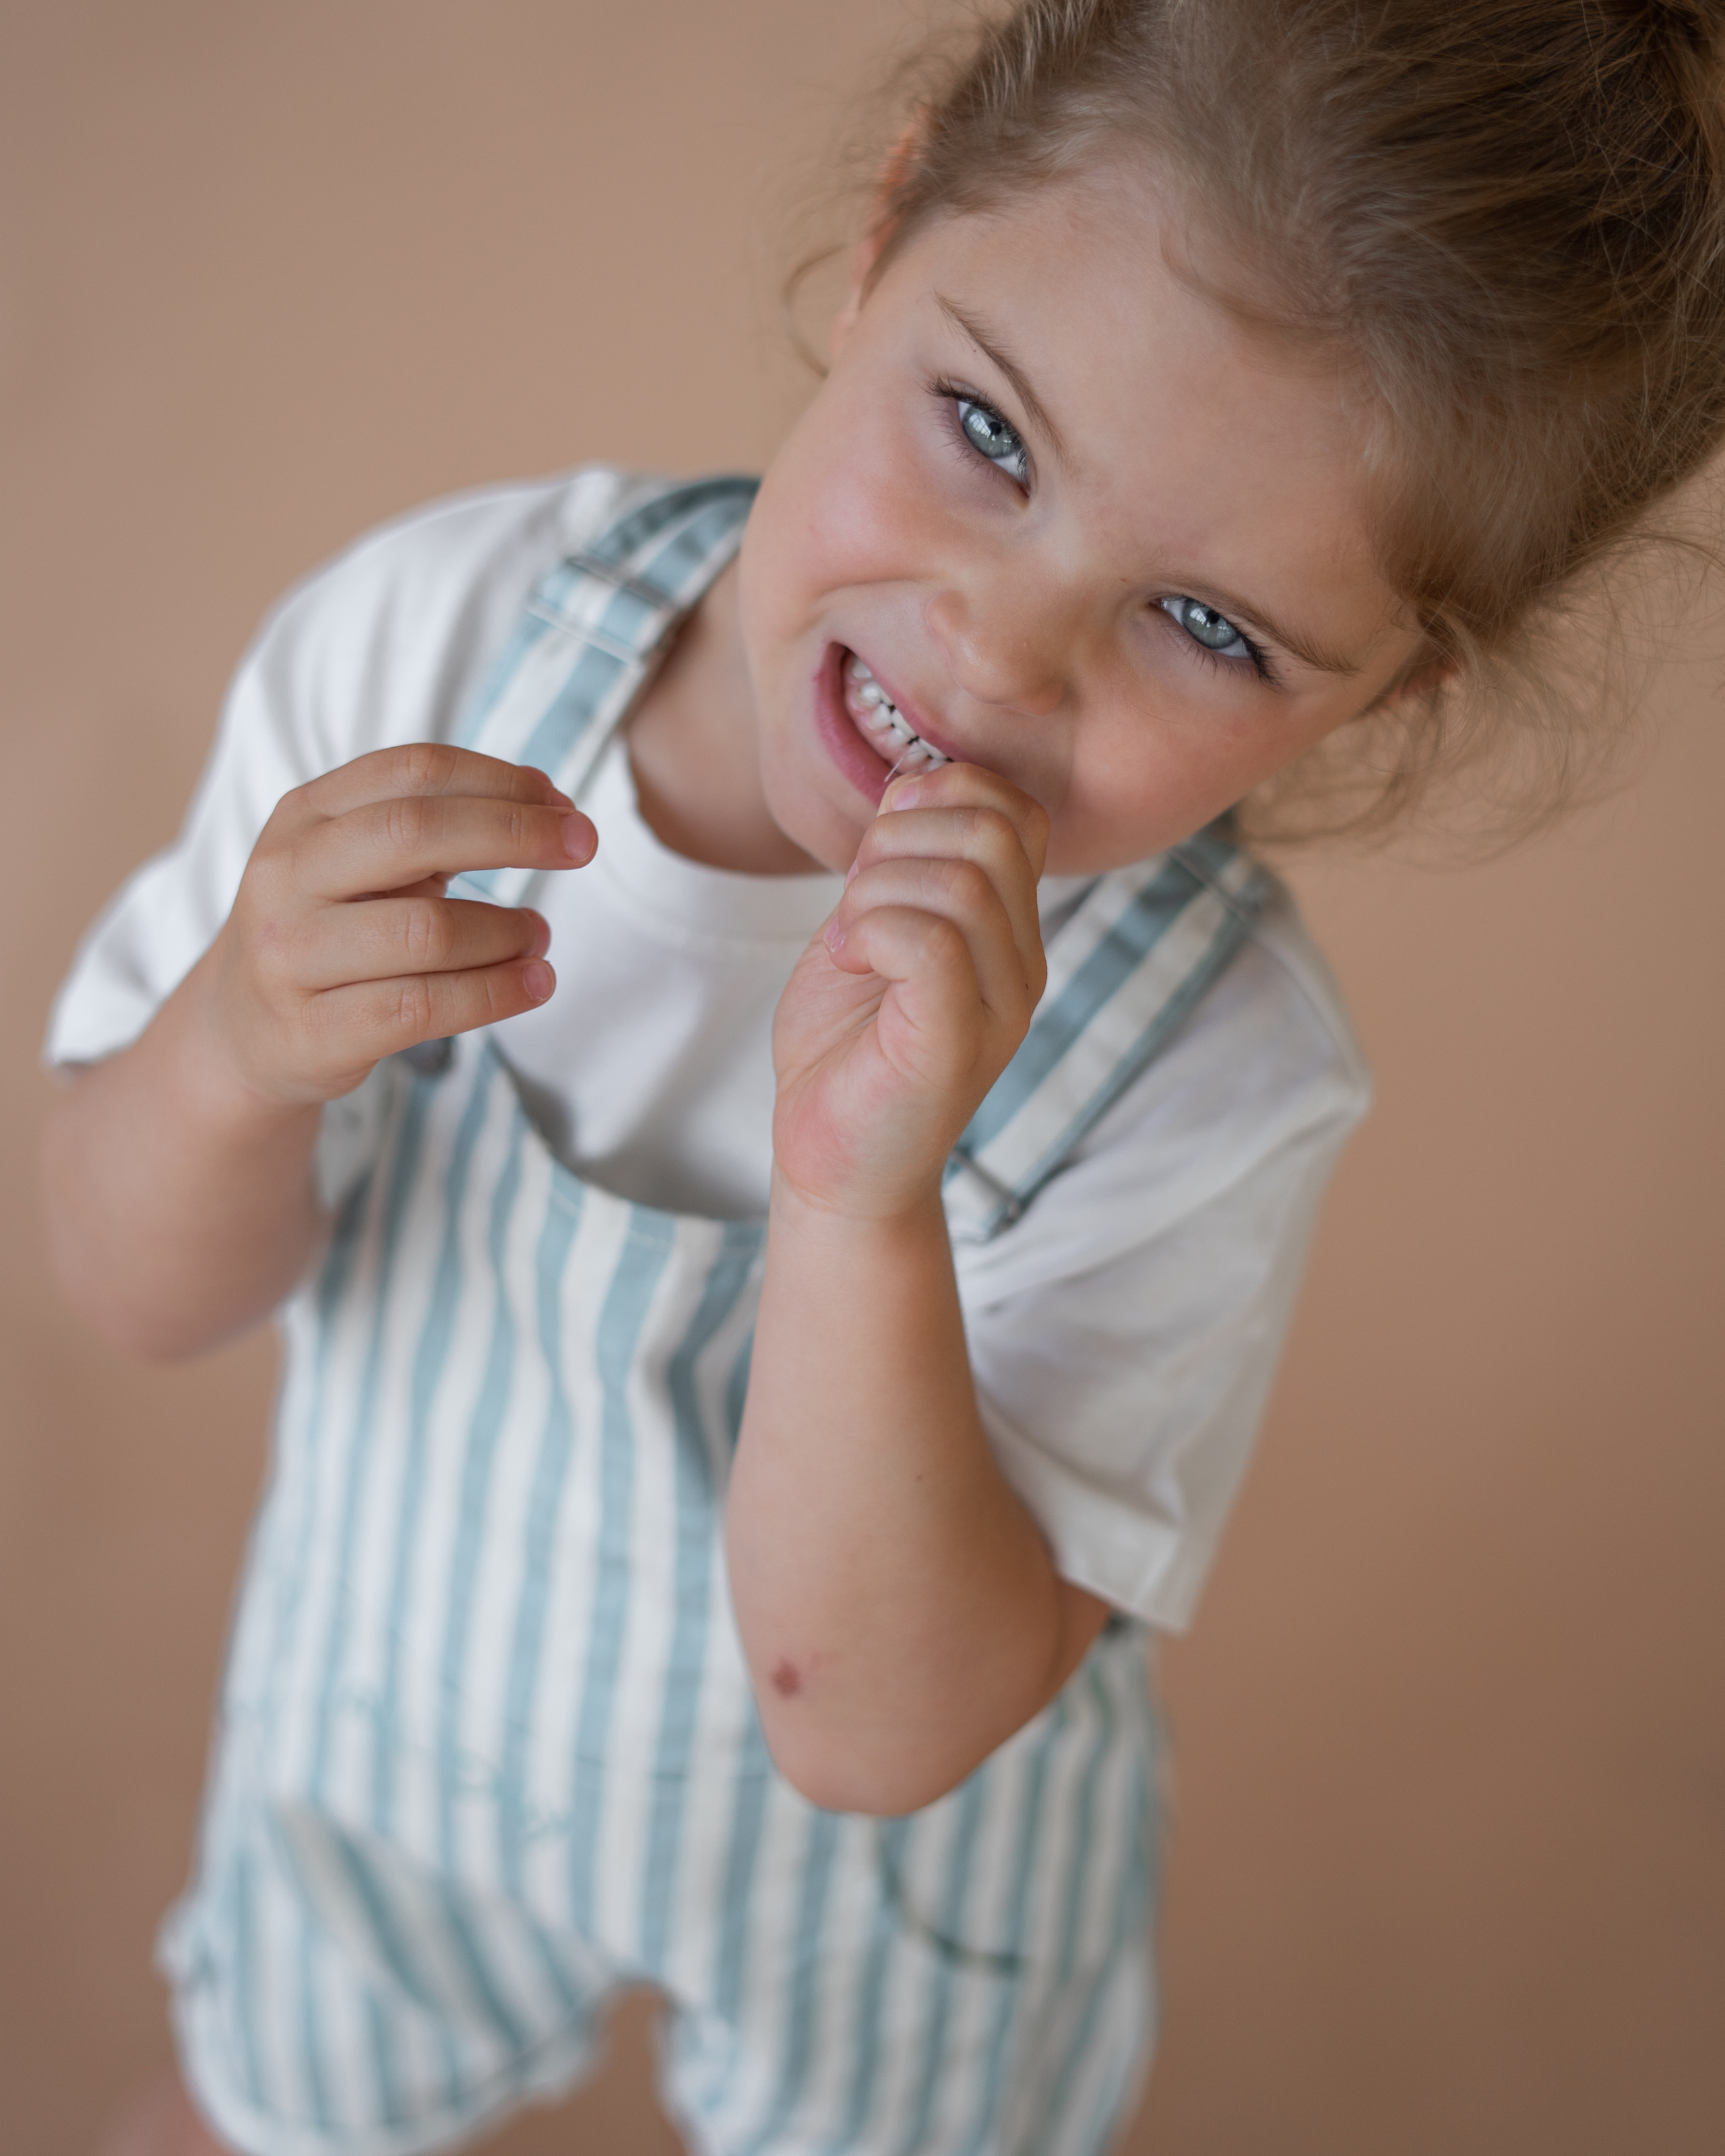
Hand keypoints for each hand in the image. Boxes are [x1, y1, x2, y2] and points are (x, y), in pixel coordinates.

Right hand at [204, 742, 594, 1107]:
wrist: (242, 1030)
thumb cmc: (330, 930)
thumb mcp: (364, 862)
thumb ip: (440, 825)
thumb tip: (547, 796)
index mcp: (302, 815)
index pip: (413, 771)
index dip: (499, 780)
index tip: (563, 803)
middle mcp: (285, 877)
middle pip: (416, 833)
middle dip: (515, 833)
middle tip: (582, 846)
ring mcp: (290, 958)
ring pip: (427, 932)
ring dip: (507, 931)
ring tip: (540, 937)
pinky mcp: (312, 1032)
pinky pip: (425, 1008)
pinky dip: (496, 994)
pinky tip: (534, 984)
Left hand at [771, 762, 1047, 1219]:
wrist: (833, 1165)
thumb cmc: (845, 1049)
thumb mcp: (870, 928)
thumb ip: (900, 864)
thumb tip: (909, 785)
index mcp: (1009, 929)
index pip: (1016, 810)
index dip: (939, 795)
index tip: (878, 848)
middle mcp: (1022, 963)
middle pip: (991, 831)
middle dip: (897, 841)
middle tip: (854, 902)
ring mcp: (998, 1007)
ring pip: (959, 881)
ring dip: (873, 893)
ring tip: (847, 943)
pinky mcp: (956, 1045)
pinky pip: (933, 942)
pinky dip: (871, 931)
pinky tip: (849, 962)